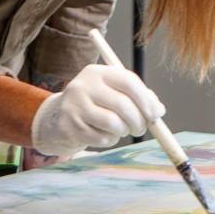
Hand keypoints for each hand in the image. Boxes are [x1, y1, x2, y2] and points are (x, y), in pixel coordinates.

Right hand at [29, 64, 165, 156]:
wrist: (56, 119)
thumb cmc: (94, 105)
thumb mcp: (112, 93)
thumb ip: (137, 97)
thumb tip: (159, 110)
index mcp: (97, 72)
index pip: (128, 81)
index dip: (146, 99)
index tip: (156, 114)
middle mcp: (83, 85)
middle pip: (123, 105)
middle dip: (138, 121)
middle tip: (140, 129)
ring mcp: (74, 106)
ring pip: (114, 124)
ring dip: (123, 132)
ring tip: (119, 130)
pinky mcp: (69, 126)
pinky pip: (102, 139)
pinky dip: (109, 140)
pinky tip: (102, 135)